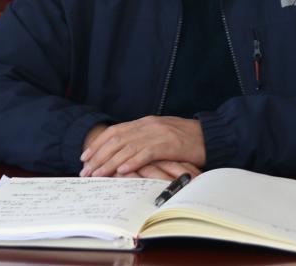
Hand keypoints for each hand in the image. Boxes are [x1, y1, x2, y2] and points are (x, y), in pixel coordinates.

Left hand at [79, 116, 205, 176]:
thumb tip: (124, 151)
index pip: (115, 131)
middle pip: (117, 139)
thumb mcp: (161, 134)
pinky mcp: (169, 144)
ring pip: (128, 147)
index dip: (98, 144)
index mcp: (145, 122)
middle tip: (86, 170)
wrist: (209, 134)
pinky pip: (147, 153)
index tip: (85, 156)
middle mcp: (148, 125)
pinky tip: (122, 170)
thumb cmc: (185, 138)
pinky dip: (133, 161)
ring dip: (110, 162)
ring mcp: (158, 133)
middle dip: (99, 156)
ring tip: (98, 174)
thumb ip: (143, 139)